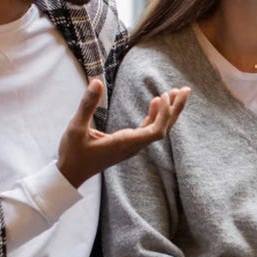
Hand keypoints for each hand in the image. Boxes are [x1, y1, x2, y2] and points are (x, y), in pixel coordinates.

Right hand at [57, 80, 190, 187]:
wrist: (71, 174)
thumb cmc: (73, 153)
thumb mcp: (76, 128)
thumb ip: (87, 105)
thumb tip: (96, 82)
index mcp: (125, 143)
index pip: (156, 131)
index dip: (164, 114)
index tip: (163, 96)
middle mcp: (133, 146)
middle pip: (163, 128)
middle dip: (175, 109)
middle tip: (185, 90)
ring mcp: (133, 146)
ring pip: (158, 129)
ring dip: (168, 111)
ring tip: (175, 92)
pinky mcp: (129, 144)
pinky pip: (148, 129)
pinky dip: (155, 115)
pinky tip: (156, 102)